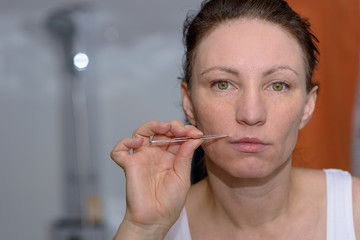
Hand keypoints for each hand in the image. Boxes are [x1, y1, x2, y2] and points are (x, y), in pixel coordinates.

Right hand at [111, 121, 202, 238]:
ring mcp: (142, 158)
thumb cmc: (170, 202)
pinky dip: (124, 143)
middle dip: (172, 125)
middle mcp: (156, 153)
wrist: (156, 219)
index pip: (176, 135)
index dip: (186, 130)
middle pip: (160, 129)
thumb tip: (194, 137)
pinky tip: (137, 143)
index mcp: (171, 155)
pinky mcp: (129, 165)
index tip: (196, 133)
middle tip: (181, 130)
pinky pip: (119, 150)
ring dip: (152, 125)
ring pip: (141, 132)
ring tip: (164, 127)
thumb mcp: (183, 177)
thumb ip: (185, 156)